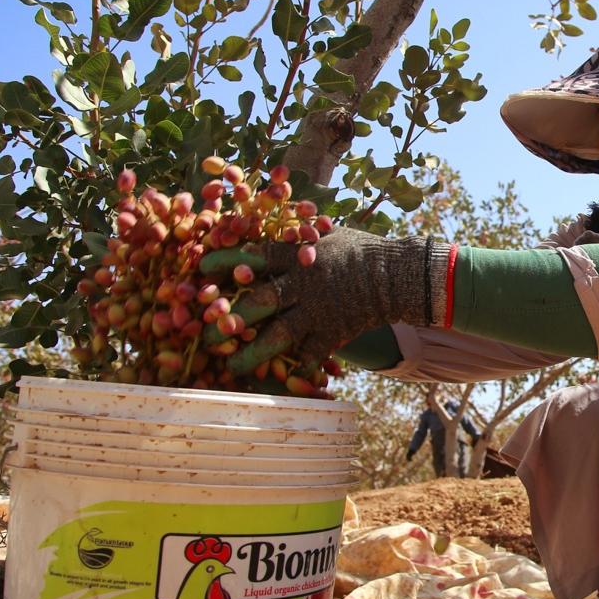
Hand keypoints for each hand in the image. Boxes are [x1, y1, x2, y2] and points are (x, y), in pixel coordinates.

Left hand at [201, 227, 451, 373]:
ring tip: (231, 364)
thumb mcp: (329, 233)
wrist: (398, 274)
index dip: (225, 261)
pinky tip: (282, 379)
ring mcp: (317, 311)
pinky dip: (297, 368)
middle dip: (229, 315)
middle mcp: (302, 285)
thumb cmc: (362, 250)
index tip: (200, 265)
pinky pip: (310, 354)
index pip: (255, 256)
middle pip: (258, 301)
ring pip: (277, 335)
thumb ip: (301, 234)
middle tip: (204, 327)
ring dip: (252, 352)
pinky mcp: (332, 332)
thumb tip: (278, 220)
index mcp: (298, 256)